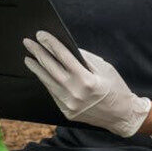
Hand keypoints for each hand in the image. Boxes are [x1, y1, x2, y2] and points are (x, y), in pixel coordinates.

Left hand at [22, 31, 151, 137]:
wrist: (123, 116)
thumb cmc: (116, 88)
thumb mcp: (104, 68)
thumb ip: (84, 58)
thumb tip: (65, 47)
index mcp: (86, 80)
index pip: (63, 56)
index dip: (50, 43)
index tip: (40, 34)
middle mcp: (75, 93)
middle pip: (51, 68)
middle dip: (38, 53)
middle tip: (28, 43)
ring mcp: (69, 105)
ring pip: (47, 82)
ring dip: (37, 69)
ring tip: (28, 58)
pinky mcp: (67, 112)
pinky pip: (53, 93)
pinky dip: (46, 82)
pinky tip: (41, 73)